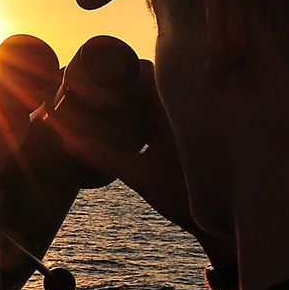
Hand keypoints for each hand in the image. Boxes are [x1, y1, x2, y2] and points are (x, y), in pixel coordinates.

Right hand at [57, 60, 235, 262]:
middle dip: (116, 77)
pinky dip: (140, 104)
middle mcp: (185, 106)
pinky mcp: (187, 130)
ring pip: (153, 90)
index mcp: (176, 109)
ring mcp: (187, 117)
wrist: (222, 219)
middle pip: (145, 75)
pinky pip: (160, 105)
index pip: (138, 72)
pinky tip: (125, 117)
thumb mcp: (138, 176)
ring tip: (100, 99)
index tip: (85, 76)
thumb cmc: (184, 196)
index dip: (109, 70)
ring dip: (129, 90)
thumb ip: (101, 156)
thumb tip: (65, 139)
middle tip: (87, 86)